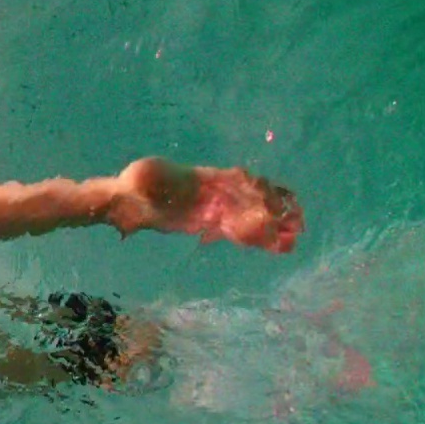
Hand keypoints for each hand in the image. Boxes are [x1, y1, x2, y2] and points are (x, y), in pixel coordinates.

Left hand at [112, 157, 303, 252]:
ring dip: (272, 225)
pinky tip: (277, 247)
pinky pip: (238, 229)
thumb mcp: (138, 177)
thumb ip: (146, 176)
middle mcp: (214, 191)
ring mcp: (214, 207)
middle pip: (251, 198)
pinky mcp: (209, 222)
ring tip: (295, 239)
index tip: (275, 204)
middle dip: (275, 210)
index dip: (257, 192)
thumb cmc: (133, 185)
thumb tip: (144, 176)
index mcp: (204, 178)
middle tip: (298, 225)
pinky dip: (257, 237)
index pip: (237, 183)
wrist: (126, 199)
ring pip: (249, 215)